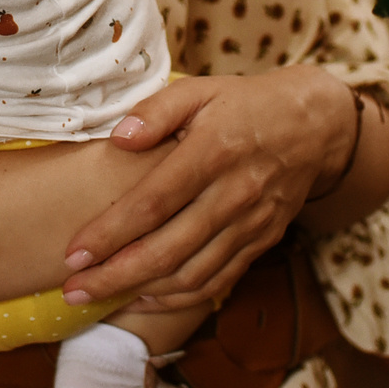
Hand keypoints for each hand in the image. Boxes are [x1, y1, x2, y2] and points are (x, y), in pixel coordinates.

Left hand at [61, 66, 359, 311]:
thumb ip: (157, 110)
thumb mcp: (201, 89)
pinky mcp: (261, 242)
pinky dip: (180, 298)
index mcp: (213, 152)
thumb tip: (119, 138)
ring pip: (192, 275)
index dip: (110, 234)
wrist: (315, 125)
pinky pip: (218, 282)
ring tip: (99, 296)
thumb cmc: (246, 104)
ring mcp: (251, 224)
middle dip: (115, 277)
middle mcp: (234, 194)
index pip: (153, 203)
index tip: (73, 254)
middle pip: (168, 250)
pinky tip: (146, 296)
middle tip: (73, 290)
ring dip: (142, 292)